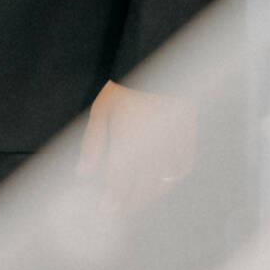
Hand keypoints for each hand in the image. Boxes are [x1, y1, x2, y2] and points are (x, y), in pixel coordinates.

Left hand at [76, 79, 196, 212]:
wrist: (158, 59)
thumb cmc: (125, 86)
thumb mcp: (102, 110)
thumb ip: (92, 144)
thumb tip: (82, 173)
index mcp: (127, 142)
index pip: (120, 184)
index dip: (112, 201)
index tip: (105, 209)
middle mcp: (151, 148)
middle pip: (140, 189)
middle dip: (127, 203)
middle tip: (116, 210)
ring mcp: (172, 144)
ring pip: (161, 184)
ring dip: (147, 196)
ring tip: (135, 201)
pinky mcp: (187, 137)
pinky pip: (181, 168)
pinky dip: (171, 180)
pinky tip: (162, 183)